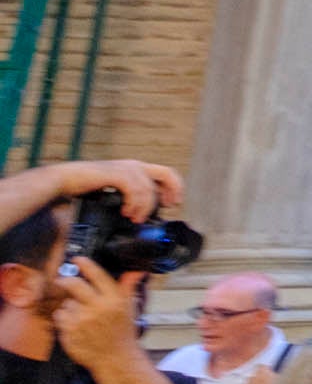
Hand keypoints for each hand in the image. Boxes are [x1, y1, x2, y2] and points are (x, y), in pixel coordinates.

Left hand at [45, 256, 150, 375]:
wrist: (115, 358)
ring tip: (82, 315)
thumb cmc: (122, 333)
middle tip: (64, 281)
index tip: (78, 259)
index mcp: (114, 300)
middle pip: (74, 284)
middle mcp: (98, 308)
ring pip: (66, 302)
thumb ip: (128, 287)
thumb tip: (136, 271)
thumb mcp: (129, 308)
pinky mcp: (69, 331)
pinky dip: (64, 319)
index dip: (85, 264)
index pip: (97, 275)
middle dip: (67, 281)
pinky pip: (59, 316)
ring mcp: (81, 320)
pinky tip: (76, 325)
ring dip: (70, 306)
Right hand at [50, 160, 177, 220]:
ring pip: (148, 189)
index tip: (173, 203)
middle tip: (168, 207)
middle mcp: (133, 165)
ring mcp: (124, 168)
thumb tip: (141, 210)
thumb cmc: (85, 186)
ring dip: (145, 207)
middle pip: (166, 174)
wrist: (64, 179)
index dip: (174, 187)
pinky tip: (127, 212)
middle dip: (172, 191)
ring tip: (136, 218)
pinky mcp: (115, 173)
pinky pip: (134, 190)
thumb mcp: (113, 190)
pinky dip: (134, 204)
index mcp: (134, 168)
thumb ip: (128, 195)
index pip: (165, 173)